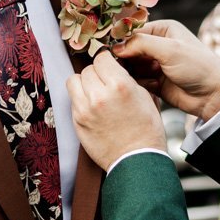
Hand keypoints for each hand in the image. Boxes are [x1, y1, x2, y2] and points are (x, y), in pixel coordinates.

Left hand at [68, 51, 166, 170]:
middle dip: (96, 74)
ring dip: (83, 84)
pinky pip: (72, 100)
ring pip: (73, 81)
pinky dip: (80, 100)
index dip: (107, 62)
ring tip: (94, 93)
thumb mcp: (145, 98)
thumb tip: (115, 70)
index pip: (101, 58)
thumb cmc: (146, 131)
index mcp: (119, 86)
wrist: (137, 160)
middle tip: (104, 83)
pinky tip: (92, 108)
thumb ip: (127, 80)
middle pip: (87, 70)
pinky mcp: (77, 122)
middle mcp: (99, 95)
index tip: (109, 67)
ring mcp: (85, 109)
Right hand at [112, 20, 219, 121]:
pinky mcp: (154, 81)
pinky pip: (137, 80)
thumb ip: (141, 44)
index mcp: (164, 29)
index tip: (111, 51)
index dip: (122, 40)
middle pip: (129, 49)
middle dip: (126, 59)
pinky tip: (153, 86)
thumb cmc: (197, 67)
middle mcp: (158, 44)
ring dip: (133, 72)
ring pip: (131, 65)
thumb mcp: (169, 49)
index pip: (134, 31)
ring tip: (144, 77)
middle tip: (123, 68)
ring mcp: (156, 63)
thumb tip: (116, 47)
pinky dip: (140, 83)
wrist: (212, 96)